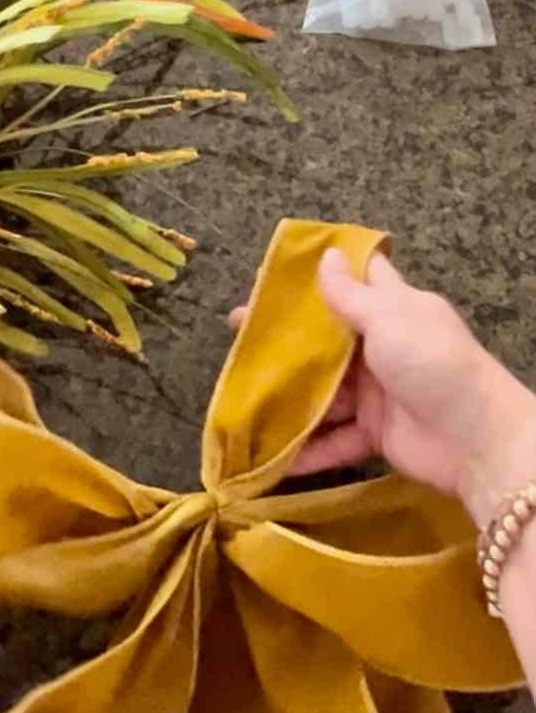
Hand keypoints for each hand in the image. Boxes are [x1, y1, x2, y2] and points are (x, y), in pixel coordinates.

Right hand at [231, 248, 534, 525]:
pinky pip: (334, 440)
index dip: (320, 276)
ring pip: (323, 395)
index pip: (356, 281)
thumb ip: (352, 295)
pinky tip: (271, 458)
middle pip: (326, 343)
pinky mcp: (374, 434)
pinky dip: (308, 451)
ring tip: (242, 403)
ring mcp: (377, 394)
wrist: (474, 440)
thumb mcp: (391, 319)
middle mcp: (382, 348)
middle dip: (285, 345)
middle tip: (238, 340)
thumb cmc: (433, 364)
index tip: (275, 276)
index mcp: (393, 310)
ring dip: (288, 402)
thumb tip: (327, 254)